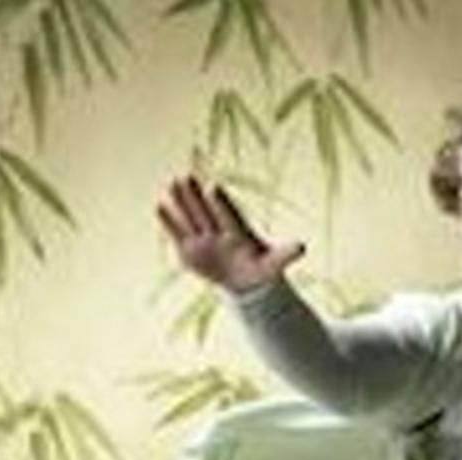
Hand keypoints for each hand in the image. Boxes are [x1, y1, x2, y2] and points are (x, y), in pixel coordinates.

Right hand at [157, 176, 303, 292]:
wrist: (244, 281)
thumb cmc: (261, 268)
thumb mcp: (274, 263)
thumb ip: (285, 254)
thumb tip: (302, 247)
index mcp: (239, 231)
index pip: (229, 215)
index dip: (222, 203)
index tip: (213, 187)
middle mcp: (219, 231)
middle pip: (206, 211)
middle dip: (196, 196)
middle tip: (186, 176)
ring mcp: (204, 239)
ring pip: (191, 218)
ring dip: (181, 202)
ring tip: (172, 181)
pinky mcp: (190, 250)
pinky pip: (178, 234)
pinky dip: (169, 222)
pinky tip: (159, 205)